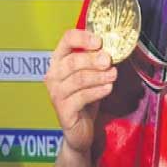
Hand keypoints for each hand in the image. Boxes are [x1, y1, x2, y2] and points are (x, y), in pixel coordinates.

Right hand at [45, 29, 115, 155]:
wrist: (80, 129)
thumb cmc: (85, 98)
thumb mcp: (90, 76)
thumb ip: (96, 61)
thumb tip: (112, 48)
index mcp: (58, 61)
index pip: (66, 40)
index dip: (82, 38)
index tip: (99, 41)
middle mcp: (53, 75)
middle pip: (72, 61)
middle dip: (93, 59)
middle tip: (109, 60)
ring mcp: (56, 93)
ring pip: (78, 79)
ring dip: (98, 76)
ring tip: (113, 75)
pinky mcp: (63, 110)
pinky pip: (81, 97)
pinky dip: (97, 91)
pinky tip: (108, 88)